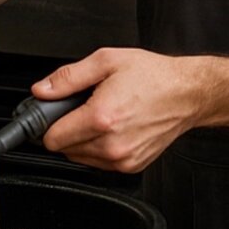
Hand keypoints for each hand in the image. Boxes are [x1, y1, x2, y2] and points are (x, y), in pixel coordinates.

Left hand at [30, 47, 201, 173]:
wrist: (186, 93)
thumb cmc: (152, 76)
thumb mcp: (106, 61)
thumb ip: (68, 77)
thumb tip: (42, 90)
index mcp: (101, 117)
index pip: (52, 138)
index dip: (48, 123)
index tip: (54, 113)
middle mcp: (111, 144)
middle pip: (64, 150)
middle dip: (67, 129)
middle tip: (83, 107)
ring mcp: (123, 159)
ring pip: (81, 158)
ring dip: (82, 140)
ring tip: (102, 115)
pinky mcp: (132, 166)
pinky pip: (100, 163)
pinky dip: (100, 148)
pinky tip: (114, 128)